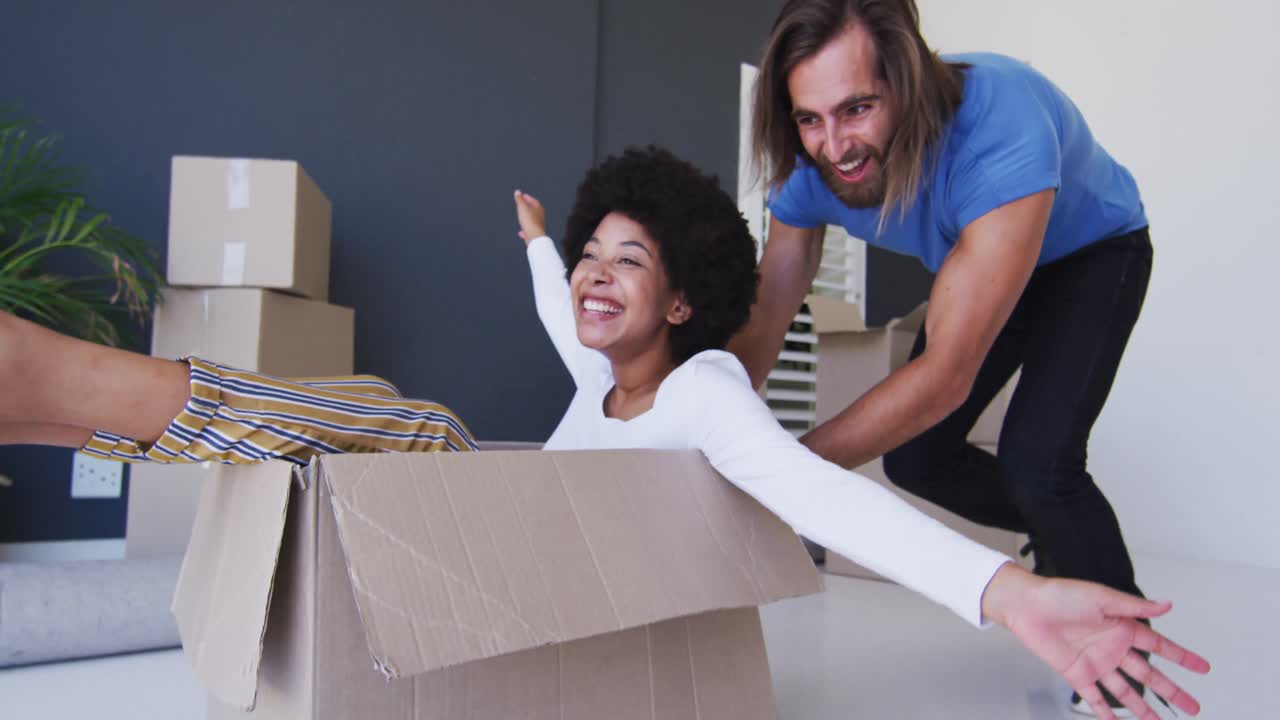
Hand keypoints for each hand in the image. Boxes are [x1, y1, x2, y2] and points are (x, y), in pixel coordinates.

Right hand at [513, 190, 545, 244]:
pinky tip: (521, 232)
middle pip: (533, 210)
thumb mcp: (522, 207)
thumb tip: (517, 192)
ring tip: (522, 218)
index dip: (527, 197)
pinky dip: (525, 229)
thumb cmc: (530, 221)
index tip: (522, 196)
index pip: (533, 200)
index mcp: (538, 208)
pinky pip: (529, 230)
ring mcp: (538, 225)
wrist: (534, 236)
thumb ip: (519, 199)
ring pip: (532, 220)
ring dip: (527, 218)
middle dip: (527, 207)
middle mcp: (540, 216)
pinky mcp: (535, 233)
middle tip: (522, 205)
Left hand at [982, 563, 1210, 718]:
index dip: (1181, 657)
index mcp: (1122, 627)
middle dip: (1172, 690)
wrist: (1026, 606)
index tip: (1202, 667)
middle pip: (1149, 674)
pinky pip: (1095, 698)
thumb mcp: (1102, 597)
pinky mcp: (1077, 674)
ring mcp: (1097, 663)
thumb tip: (1166, 604)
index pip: (1159, 645)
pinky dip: (1106, 712)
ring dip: (1143, 708)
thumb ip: (1134, 607)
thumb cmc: (1061, 595)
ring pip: (1126, 691)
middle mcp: (1113, 647)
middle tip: (1193, 706)